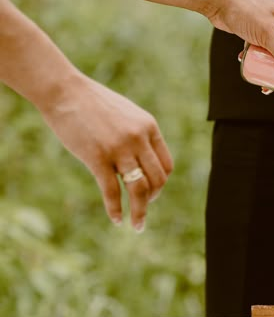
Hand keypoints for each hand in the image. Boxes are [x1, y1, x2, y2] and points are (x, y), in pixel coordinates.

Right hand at [40, 73, 173, 230]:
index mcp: (148, 127)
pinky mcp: (97, 158)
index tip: (152, 193)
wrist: (64, 91)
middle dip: (152, 199)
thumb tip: (141, 160)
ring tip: (138, 226)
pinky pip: (112, 191)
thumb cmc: (91, 103)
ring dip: (140, 211)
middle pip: (156, 180)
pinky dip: (116, 209)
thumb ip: (137, 134)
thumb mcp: (124, 114)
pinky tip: (116, 220)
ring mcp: (119, 149)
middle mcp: (138, 138)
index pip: (166, 165)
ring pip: (139, 189)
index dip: (161, 183)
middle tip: (142, 209)